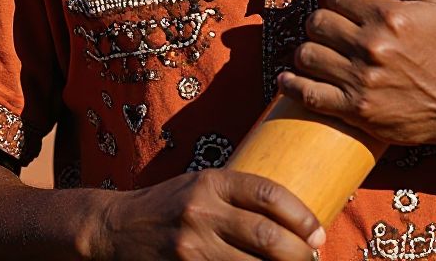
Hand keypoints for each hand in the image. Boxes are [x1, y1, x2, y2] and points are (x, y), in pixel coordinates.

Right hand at [91, 168, 324, 260]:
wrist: (117, 228)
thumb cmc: (171, 204)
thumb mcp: (202, 184)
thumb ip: (239, 195)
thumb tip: (293, 216)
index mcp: (212, 182)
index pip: (268, 194)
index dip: (301, 216)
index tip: (318, 232)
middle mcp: (202, 212)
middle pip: (266, 236)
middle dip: (299, 253)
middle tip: (312, 257)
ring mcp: (190, 247)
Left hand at [277, 0, 435, 155]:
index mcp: (390, 15)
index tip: (351, 9)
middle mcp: (373, 47)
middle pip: (318, 22)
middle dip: (324, 22)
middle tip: (336, 29)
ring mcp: (362, 81)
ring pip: (307, 55)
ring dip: (310, 50)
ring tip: (322, 51)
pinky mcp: (356, 111)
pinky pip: (309, 95)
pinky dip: (293, 85)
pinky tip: (289, 78)